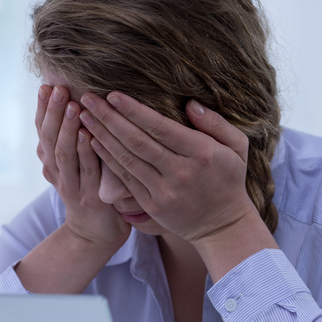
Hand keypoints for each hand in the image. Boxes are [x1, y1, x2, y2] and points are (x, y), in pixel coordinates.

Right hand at [35, 85, 130, 250]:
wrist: (95, 233)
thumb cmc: (89, 190)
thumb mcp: (74, 165)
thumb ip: (70, 139)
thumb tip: (73, 101)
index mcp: (51, 162)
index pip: (42, 131)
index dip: (42, 109)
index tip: (45, 85)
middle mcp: (56, 173)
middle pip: (49, 139)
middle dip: (53, 112)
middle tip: (58, 88)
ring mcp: (72, 187)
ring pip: (64, 154)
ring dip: (67, 128)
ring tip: (73, 105)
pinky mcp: (90, 199)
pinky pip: (87, 172)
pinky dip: (87, 153)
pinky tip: (89, 135)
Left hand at [77, 92, 257, 244]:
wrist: (222, 226)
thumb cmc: (229, 179)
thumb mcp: (236, 147)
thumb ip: (216, 123)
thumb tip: (191, 103)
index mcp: (201, 153)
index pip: (161, 127)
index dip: (134, 110)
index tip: (113, 95)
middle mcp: (181, 172)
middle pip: (138, 141)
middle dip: (109, 118)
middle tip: (88, 99)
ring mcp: (165, 191)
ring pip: (127, 159)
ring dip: (102, 136)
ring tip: (84, 116)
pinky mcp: (153, 206)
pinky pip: (126, 179)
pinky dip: (108, 159)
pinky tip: (93, 142)